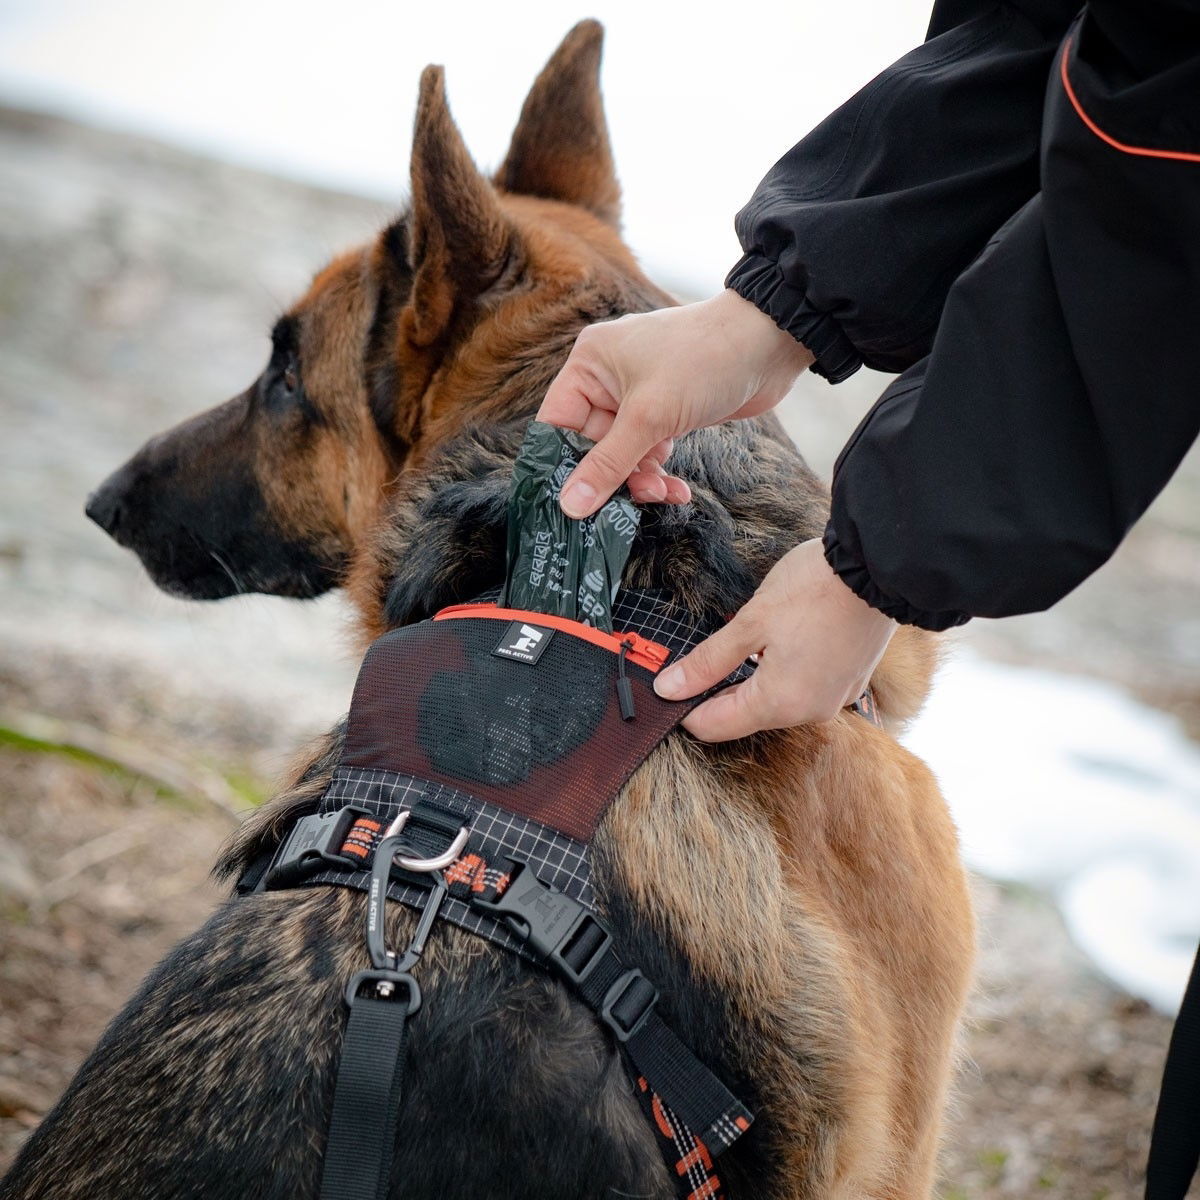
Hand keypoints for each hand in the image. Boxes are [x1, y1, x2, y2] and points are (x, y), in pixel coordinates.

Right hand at [537, 289, 812, 517]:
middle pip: (590, 445)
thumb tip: (570, 505)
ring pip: (622, 454)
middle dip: (613, 477)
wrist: (769, 344)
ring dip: (641, 480)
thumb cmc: (704, 361)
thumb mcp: (650, 417)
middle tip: (631, 503)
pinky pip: (648, 451)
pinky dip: (660, 472)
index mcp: (589, 363)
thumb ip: (608, 464)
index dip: (561, 466)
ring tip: (664, 493)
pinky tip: (678, 489)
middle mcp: (607, 378)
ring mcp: (638, 396)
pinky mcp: (665, 411)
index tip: (571, 505)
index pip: (556, 424)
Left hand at [653, 539, 895, 740]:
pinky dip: (783, 674)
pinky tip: (776, 644)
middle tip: (694, 660)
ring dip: (751, 681)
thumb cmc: (813, 589)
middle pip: (746, 716)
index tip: (666, 685)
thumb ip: (708, 662)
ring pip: (776, 703)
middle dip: (717, 693)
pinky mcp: (850, 681)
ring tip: (737, 645)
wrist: (879, 565)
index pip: (715, 727)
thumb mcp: (750, 622)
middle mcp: (810, 712)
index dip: (684, 709)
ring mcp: (835, 699)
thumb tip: (667, 689)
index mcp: (780, 703)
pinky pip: (804, 689)